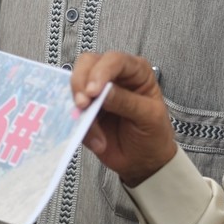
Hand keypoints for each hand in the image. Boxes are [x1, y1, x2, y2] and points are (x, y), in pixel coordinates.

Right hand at [71, 51, 177, 186]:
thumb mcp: (149, 118)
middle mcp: (114, 76)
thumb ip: (127, 102)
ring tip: (88, 125)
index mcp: (135, 72)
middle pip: (87, 63)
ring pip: (74, 83)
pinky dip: (77, 123)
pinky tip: (94, 139)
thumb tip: (103, 92)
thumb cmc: (153, 135)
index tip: (93, 91)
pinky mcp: (84, 108)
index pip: (115, 60)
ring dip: (77, 105)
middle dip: (80, 82)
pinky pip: (70, 108)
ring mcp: (96, 92)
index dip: (101, 71)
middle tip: (82, 104)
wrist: (143, 162)